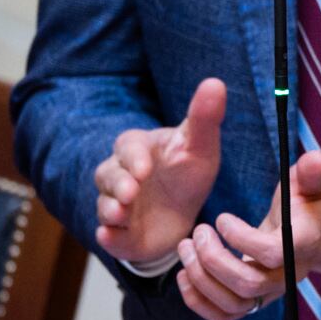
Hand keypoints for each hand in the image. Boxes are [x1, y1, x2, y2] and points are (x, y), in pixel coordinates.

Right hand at [92, 78, 224, 267]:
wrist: (184, 213)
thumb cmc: (188, 172)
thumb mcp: (200, 147)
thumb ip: (204, 118)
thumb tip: (215, 83)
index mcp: (136, 149)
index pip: (128, 147)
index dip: (134, 158)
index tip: (144, 169)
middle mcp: (119, 175)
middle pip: (108, 176)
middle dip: (118, 184)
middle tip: (130, 192)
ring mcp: (116, 205)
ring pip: (104, 205)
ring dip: (110, 210)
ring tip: (120, 214)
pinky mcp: (118, 232)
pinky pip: (108, 234)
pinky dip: (109, 237)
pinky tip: (110, 237)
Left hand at [174, 151, 320, 319]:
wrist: (318, 232)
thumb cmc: (311, 204)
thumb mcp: (315, 183)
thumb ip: (313, 173)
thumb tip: (312, 160)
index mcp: (302, 246)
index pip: (270, 253)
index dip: (240, 238)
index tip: (221, 218)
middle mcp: (287, 276)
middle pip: (247, 284)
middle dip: (214, 259)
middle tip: (198, 232)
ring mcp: (270, 292)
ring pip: (233, 303)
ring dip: (201, 278)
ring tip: (185, 247)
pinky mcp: (253, 300)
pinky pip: (224, 316)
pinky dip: (198, 301)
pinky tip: (184, 274)